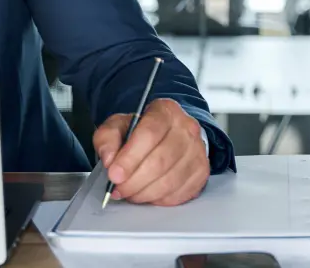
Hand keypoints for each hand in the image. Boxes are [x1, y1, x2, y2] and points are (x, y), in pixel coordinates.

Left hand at [93, 98, 208, 206]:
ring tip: (129, 192)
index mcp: (165, 111)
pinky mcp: (202, 172)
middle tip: (118, 188)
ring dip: (145, 192)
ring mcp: (197, 151)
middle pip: (160, 160)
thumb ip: (107, 138)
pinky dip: (159, 199)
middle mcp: (186, 128)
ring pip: (170, 180)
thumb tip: (109, 159)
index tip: (114, 174)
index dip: (130, 158)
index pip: (149, 134)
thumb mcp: (117, 126)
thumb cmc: (140, 131)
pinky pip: (180, 193)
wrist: (165, 136)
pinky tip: (147, 194)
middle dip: (134, 180)